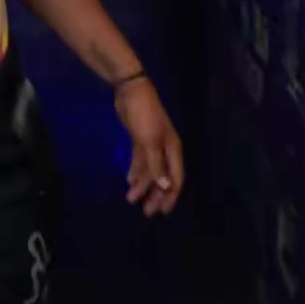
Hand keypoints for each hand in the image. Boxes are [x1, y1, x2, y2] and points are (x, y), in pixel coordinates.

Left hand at [114, 76, 182, 216]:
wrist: (131, 91)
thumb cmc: (143, 115)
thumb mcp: (150, 142)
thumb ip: (157, 165)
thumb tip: (166, 186)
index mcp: (172, 150)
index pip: (175, 178)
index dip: (170, 196)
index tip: (163, 212)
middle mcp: (165, 150)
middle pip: (163, 178)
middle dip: (156, 195)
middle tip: (146, 212)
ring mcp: (152, 145)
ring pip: (150, 171)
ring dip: (142, 185)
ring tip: (131, 199)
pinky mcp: (139, 140)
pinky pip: (140, 161)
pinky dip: (136, 171)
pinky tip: (129, 181)